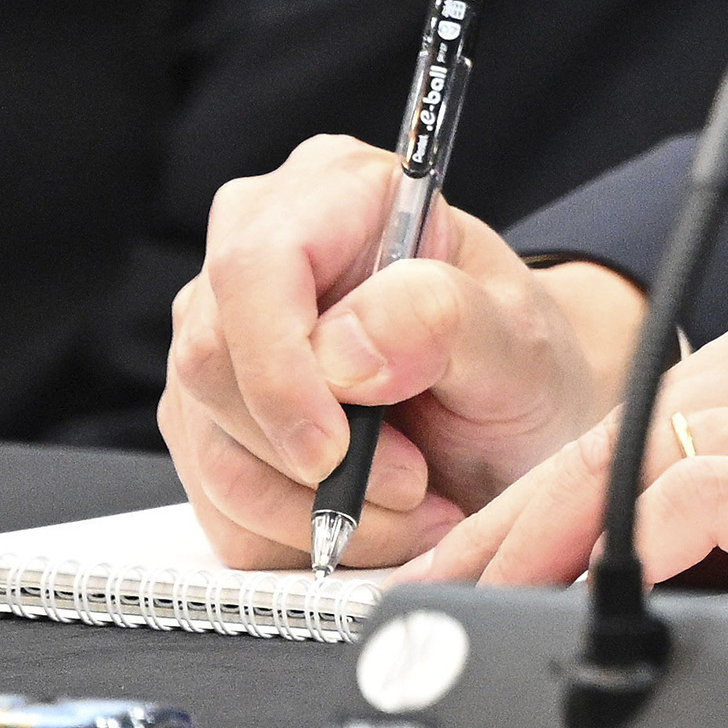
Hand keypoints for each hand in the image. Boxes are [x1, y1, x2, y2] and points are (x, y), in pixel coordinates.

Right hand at [160, 133, 648, 568]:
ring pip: (211, 449)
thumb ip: (442, 318)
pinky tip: (371, 521)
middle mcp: (257, 252)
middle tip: (412, 483)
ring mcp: (222, 341)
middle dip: (312, 458)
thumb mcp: (517, 336)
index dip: (279, 366)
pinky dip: (297, 538)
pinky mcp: (210, 423)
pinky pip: (218, 506)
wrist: (514, 424)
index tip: (333, 449)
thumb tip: (346, 347)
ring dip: (314, 511)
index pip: (254, 266)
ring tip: (411, 505)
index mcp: (335, 189)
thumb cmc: (517, 361)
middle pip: (212, 365)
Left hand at [405, 285, 727, 608]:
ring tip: (453, 617)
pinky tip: (563, 618)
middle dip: (505, 524)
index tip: (498, 554)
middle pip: (605, 436)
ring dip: (519, 553)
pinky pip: (664, 514)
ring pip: (610, 470)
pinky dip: (598, 569)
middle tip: (425, 593)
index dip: (557, 494)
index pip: (652, 418)